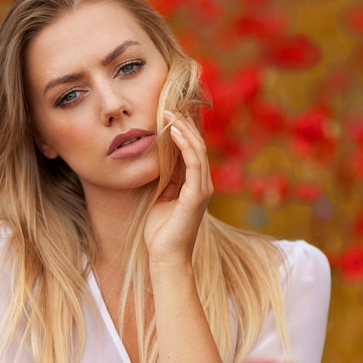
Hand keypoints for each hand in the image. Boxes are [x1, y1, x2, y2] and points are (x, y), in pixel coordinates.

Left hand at [144, 110, 212, 267]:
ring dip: (183, 128)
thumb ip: (166, 179)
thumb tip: (160, 158)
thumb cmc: (160, 232)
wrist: (165, 258)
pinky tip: (172, 131)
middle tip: (167, 104)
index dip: (183, 129)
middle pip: (198, 144)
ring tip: (168, 112)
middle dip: (184, 122)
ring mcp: (202, 189)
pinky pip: (193, 163)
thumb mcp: (161, 198)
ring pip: (197, 149)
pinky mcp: (197, 196)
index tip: (168, 110)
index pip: (192, 149)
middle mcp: (203, 184)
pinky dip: (184, 144)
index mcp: (195, 184)